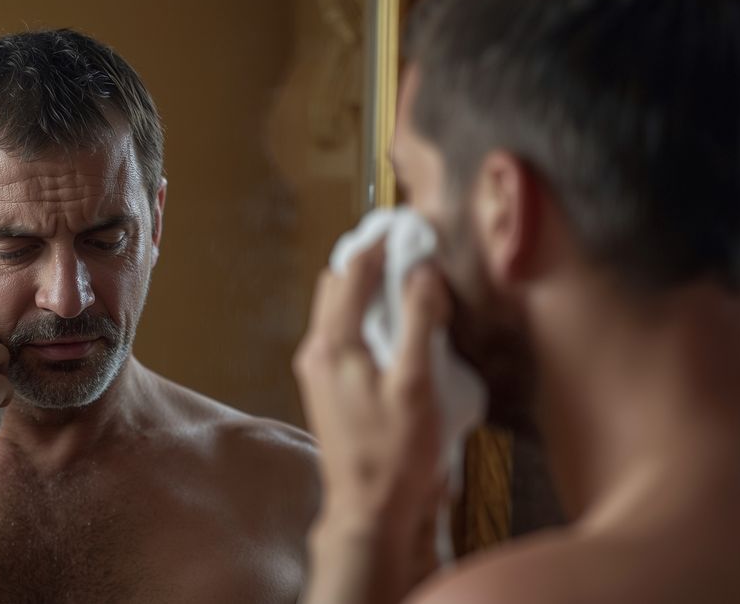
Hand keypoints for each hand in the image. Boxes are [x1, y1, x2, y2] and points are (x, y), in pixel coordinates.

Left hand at [294, 242, 451, 603]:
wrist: (371, 512)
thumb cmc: (394, 455)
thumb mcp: (416, 384)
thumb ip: (420, 322)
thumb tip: (422, 272)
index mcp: (334, 345)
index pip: (352, 271)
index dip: (380, 242)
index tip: (407, 226)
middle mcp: (317, 352)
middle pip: (338, 284)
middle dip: (370, 260)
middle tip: (408, 249)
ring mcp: (319, 371)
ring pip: (339, 309)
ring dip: (368, 289)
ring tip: (407, 282)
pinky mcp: (329, 388)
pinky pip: (344, 334)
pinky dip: (367, 317)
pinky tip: (396, 327)